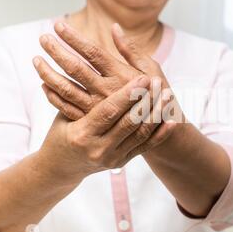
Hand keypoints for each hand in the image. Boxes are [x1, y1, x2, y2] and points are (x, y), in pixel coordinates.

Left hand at [35, 22, 174, 119]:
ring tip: (36, 60)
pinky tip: (44, 85)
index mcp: (121, 75)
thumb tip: (114, 27)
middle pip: (75, 68)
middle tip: (42, 38)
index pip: (92, 52)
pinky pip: (67, 109)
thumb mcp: (151, 69)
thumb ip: (131, 50)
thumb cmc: (157, 95)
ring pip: (66, 89)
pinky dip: (54, 96)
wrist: (159, 130)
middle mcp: (107, 91)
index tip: (59, 25)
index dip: (74, 38)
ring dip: (49, 73)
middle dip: (57, 51)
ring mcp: (98, 108)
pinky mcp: (92, 121)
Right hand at [35, 74, 175, 183]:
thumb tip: (89, 64)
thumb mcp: (63, 114)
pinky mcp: (123, 161)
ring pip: (140, 134)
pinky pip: (145, 146)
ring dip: (156, 113)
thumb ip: (78, 95)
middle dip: (147, 101)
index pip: (109, 112)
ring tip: (168, 95)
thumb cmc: (60, 133)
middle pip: (129, 123)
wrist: (62, 168)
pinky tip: (172, 120)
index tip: (142, 78)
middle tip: (160, 82)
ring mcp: (112, 158)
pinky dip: (160, 133)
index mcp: (81, 134)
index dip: (127, 95)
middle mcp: (98, 149)